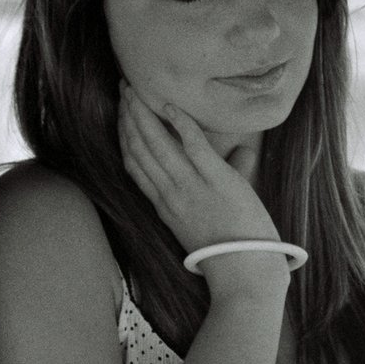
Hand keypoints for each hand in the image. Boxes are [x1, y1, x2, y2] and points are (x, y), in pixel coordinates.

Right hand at [117, 82, 287, 297]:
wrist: (244, 274)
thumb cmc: (233, 252)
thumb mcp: (215, 217)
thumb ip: (229, 177)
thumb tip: (245, 151)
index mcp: (165, 206)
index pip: (134, 165)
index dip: (123, 136)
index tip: (119, 114)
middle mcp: (170, 194)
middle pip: (139, 148)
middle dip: (128, 115)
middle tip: (123, 88)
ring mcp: (191, 186)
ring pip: (156, 143)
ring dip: (143, 112)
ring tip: (135, 89)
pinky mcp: (216, 180)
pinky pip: (193, 144)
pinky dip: (179, 122)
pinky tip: (169, 104)